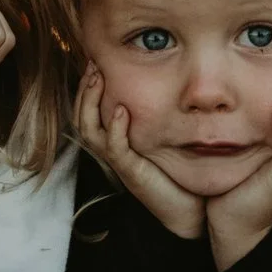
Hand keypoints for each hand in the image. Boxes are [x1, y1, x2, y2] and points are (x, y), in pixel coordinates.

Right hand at [74, 66, 203, 239]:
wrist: (190, 210)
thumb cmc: (179, 173)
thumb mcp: (164, 138)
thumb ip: (157, 115)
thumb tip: (166, 82)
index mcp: (115, 141)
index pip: (87, 111)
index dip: (86, 87)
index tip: (93, 61)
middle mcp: (111, 151)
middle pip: (81, 117)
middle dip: (84, 88)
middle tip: (92, 63)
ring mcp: (119, 162)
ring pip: (90, 130)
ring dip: (92, 102)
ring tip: (98, 78)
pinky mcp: (131, 172)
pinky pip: (114, 149)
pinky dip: (115, 128)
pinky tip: (121, 110)